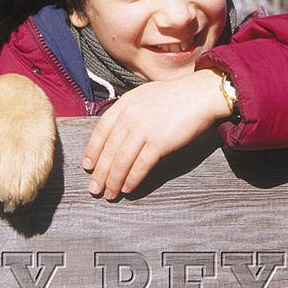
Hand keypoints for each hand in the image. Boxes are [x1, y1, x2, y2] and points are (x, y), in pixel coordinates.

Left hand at [82, 69, 231, 199]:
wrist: (199, 94)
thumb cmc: (173, 96)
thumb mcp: (143, 96)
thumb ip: (127, 112)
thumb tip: (115, 133)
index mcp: (123, 104)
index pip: (100, 131)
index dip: (92, 151)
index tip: (87, 166)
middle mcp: (129, 117)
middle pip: (109, 150)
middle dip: (100, 172)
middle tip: (94, 188)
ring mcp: (144, 130)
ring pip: (121, 161)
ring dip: (113, 180)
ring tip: (109, 193)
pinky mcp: (159, 142)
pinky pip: (141, 165)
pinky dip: (132, 179)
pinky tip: (127, 188)